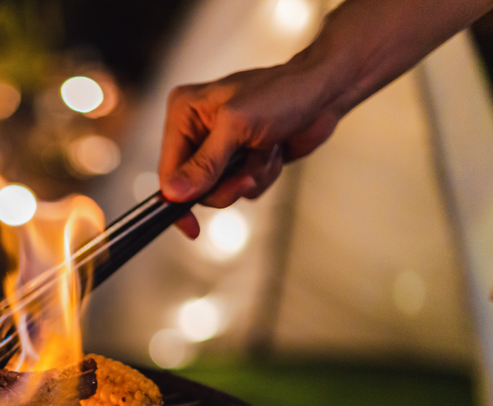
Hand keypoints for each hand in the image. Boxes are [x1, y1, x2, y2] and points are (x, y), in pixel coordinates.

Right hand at [159, 63, 341, 236]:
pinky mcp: (241, 159)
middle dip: (226, 184)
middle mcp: (196, 130)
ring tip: (267, 150)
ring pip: (221, 190)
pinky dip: (262, 176)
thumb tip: (173, 193)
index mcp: (184, 113)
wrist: (324, 92)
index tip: (190, 226)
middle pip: (194, 187)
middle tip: (248, 174)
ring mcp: (219, 147)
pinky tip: (274, 151)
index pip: (168, 169)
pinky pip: (242, 188)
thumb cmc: (283, 93)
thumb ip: (204, 163)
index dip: (177, 199)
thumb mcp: (237, 127)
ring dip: (250, 177)